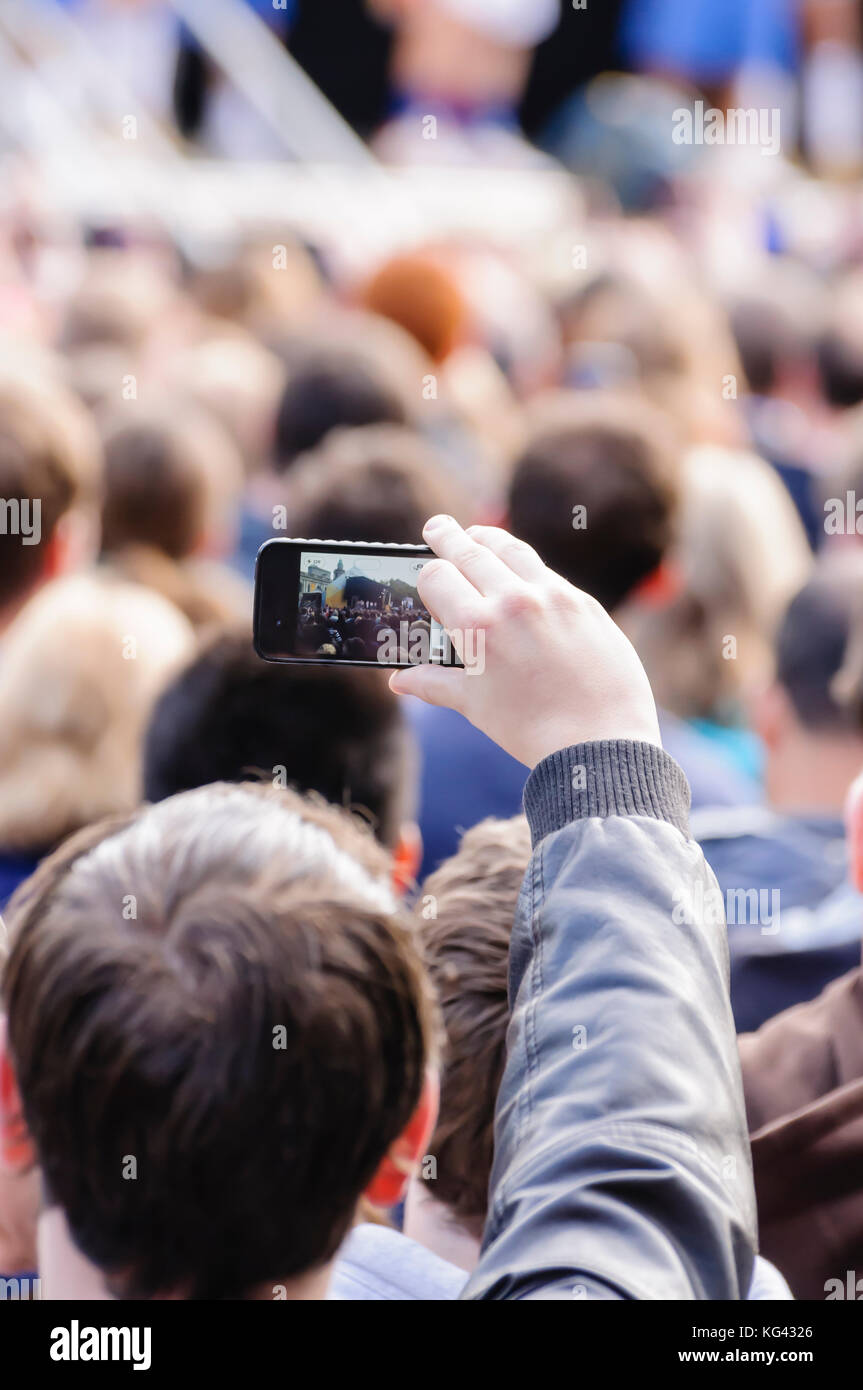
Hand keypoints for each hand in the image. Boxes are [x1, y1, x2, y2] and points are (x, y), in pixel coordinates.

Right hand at [389, 516, 661, 767]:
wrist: (600, 742)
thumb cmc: (531, 730)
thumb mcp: (475, 706)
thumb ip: (435, 684)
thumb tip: (399, 681)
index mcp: (477, 627)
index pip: (437, 577)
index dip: (428, 576)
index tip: (428, 577)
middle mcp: (513, 601)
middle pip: (470, 551)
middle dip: (448, 537)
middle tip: (437, 527)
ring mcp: (552, 597)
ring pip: (512, 549)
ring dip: (488, 538)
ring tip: (477, 534)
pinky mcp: (584, 603)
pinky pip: (546, 573)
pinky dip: (526, 568)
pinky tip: (521, 572)